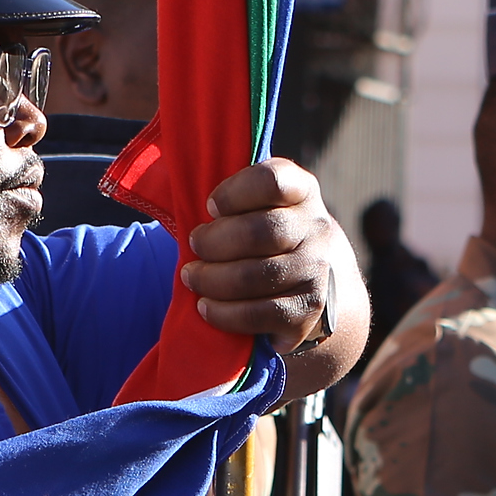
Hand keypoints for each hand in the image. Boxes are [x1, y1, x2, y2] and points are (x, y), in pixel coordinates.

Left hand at [184, 159, 368, 391]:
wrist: (321, 284)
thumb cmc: (270, 236)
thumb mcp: (263, 205)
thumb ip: (233, 195)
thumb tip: (173, 184)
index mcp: (302, 191)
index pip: (272, 181)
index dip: (233, 193)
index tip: (210, 207)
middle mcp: (316, 228)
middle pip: (259, 231)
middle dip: (214, 241)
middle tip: (195, 245)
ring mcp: (316, 270)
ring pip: (255, 276)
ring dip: (212, 279)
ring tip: (193, 277)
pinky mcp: (307, 309)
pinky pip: (259, 314)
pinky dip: (224, 313)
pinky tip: (206, 307)